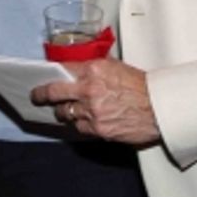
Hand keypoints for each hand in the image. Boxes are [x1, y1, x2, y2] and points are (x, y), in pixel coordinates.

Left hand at [31, 58, 160, 144]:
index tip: (43, 79)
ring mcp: (92, 111)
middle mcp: (89, 90)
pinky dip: (79, 124)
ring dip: (62, 112)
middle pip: (54, 93)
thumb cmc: (142, 86)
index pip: (61, 70)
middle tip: (36, 97)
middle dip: (41, 95)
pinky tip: (81, 121)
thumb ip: (94, 68)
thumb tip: (77, 71)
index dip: (49, 75)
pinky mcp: (98, 129)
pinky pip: (79, 127)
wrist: (160, 107)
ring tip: (62, 111)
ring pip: (65, 113)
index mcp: (93, 70)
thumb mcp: (116, 67)